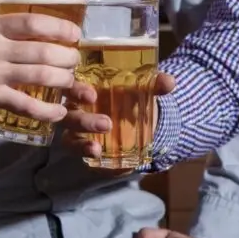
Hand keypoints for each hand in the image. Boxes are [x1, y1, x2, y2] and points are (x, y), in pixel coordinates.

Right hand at [0, 13, 81, 119]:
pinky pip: (25, 105)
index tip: (75, 34)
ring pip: (40, 76)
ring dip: (62, 80)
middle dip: (67, 57)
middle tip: (73, 61)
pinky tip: (57, 112)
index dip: (60, 28)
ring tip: (69, 82)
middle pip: (43, 51)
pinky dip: (46, 110)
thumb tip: (22, 27)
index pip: (34, 22)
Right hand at [61, 72, 175, 159]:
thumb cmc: (130, 97)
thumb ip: (154, 85)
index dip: (76, 90)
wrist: (138, 121)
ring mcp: (75, 131)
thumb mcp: (142, 89)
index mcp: (83, 88)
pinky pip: (78, 152)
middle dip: (83, 121)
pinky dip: (86, 154)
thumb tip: (170, 82)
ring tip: (96, 149)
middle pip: (68, 115)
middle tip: (106, 124)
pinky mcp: (82, 148)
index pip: (71, 86)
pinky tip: (96, 156)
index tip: (92, 95)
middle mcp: (74, 109)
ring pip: (69, 138)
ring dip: (81, 143)